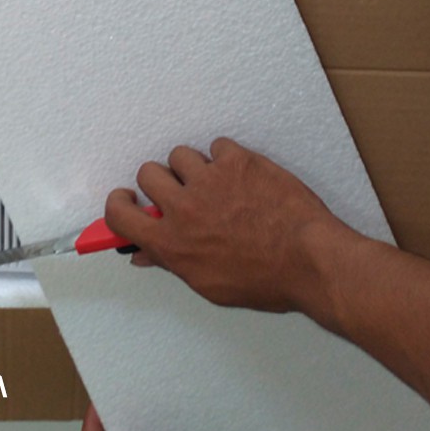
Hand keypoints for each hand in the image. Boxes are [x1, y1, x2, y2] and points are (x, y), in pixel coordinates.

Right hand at [105, 138, 349, 313]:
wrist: (311, 261)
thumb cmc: (266, 279)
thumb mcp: (210, 284)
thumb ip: (173, 262)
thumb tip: (145, 254)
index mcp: (172, 243)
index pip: (119, 214)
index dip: (118, 202)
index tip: (127, 199)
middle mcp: (183, 208)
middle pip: (148, 172)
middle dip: (162, 180)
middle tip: (183, 191)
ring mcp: (209, 180)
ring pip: (181, 154)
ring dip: (194, 167)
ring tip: (218, 184)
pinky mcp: (236, 161)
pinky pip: (217, 146)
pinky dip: (227, 159)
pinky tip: (243, 178)